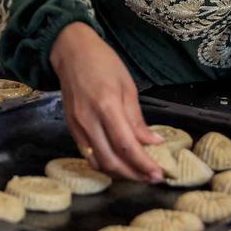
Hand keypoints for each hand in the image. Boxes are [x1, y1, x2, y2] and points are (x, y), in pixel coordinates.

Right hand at [49, 22, 164, 181]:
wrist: (71, 51)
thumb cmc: (103, 62)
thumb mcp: (127, 86)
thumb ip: (137, 119)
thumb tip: (153, 142)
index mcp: (107, 106)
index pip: (126, 145)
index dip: (143, 164)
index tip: (158, 174)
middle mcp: (89, 120)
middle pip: (111, 160)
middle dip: (134, 174)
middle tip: (151, 178)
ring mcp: (77, 125)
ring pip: (98, 162)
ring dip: (118, 173)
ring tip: (137, 173)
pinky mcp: (71, 128)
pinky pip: (87, 154)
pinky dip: (103, 163)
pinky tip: (117, 162)